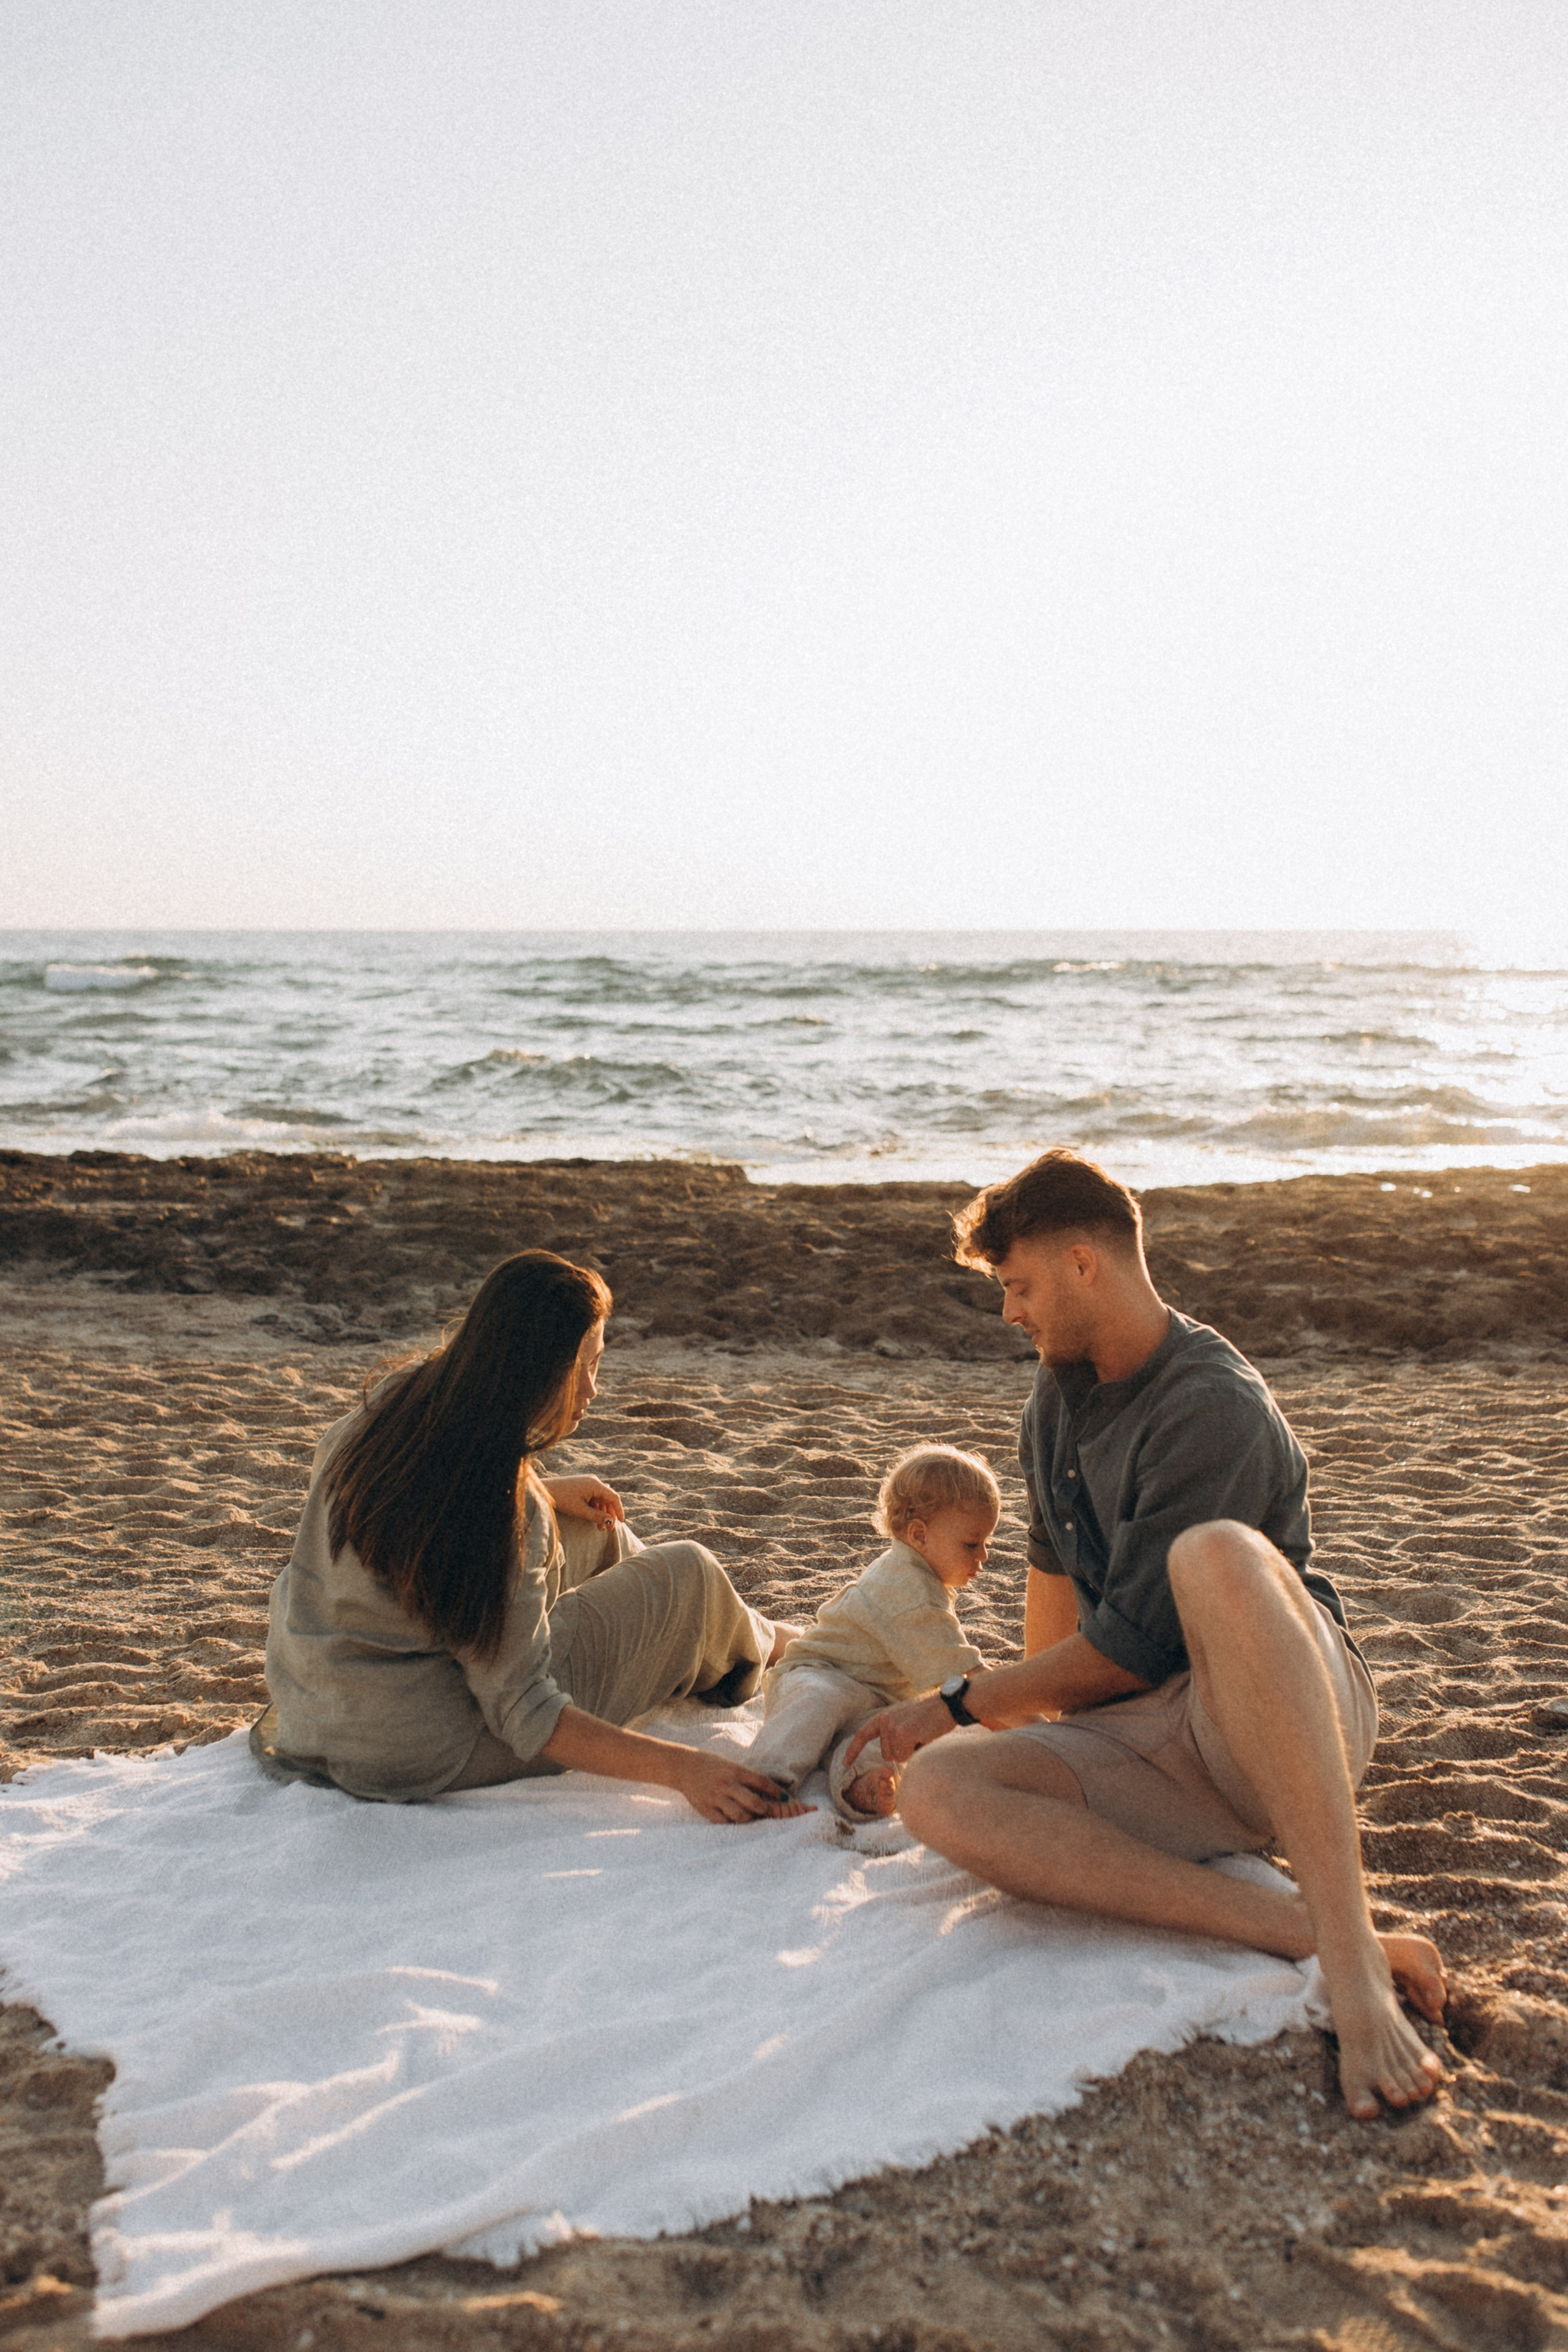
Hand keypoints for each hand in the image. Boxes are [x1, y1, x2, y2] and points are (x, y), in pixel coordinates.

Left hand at [543, 1475, 623, 1529]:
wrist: (545, 1490)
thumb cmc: (562, 1499)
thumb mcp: (581, 1510)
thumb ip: (597, 1516)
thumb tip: (611, 1522)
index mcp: (595, 1484)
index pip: (614, 1497)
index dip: (619, 1510)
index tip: (622, 1523)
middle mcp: (594, 1481)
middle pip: (608, 1499)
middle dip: (609, 1515)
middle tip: (609, 1530)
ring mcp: (588, 1483)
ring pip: (601, 1500)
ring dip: (602, 1513)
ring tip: (599, 1528)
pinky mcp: (582, 1486)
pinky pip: (594, 1498)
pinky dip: (595, 1509)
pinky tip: (593, 1520)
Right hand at [670, 1748, 806, 1824]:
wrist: (684, 1766)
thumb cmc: (712, 1765)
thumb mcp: (731, 1766)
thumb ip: (747, 1778)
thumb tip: (768, 1792)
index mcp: (735, 1771)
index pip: (761, 1782)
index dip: (776, 1792)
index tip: (786, 1798)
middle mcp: (727, 1784)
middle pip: (753, 1803)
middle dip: (766, 1810)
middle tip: (771, 1813)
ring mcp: (716, 1798)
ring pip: (740, 1816)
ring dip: (750, 1819)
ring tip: (752, 1819)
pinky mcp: (706, 1809)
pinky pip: (724, 1822)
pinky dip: (733, 1823)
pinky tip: (735, 1821)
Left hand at [841, 1694, 953, 1776]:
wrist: (947, 1703)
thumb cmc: (932, 1715)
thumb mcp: (907, 1719)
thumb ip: (895, 1732)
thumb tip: (892, 1755)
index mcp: (884, 1716)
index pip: (863, 1734)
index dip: (853, 1750)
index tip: (844, 1763)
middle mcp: (885, 1720)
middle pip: (887, 1754)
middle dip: (904, 1751)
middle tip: (918, 1734)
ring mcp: (893, 1727)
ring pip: (897, 1757)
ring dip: (911, 1751)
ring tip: (922, 1734)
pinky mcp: (903, 1734)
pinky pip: (906, 1756)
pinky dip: (917, 1751)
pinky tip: (925, 1736)